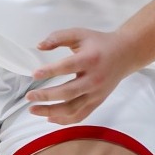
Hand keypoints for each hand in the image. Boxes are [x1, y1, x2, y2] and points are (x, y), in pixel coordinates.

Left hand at [27, 28, 142, 123]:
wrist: (125, 54)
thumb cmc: (99, 43)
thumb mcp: (80, 34)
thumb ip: (59, 37)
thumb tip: (39, 46)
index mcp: (90, 59)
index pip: (67, 67)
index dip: (50, 71)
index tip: (34, 74)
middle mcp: (94, 79)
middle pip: (68, 92)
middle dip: (46, 96)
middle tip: (29, 96)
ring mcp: (96, 93)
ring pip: (72, 108)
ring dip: (51, 111)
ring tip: (33, 109)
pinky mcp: (97, 101)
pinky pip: (80, 115)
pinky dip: (64, 120)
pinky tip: (49, 117)